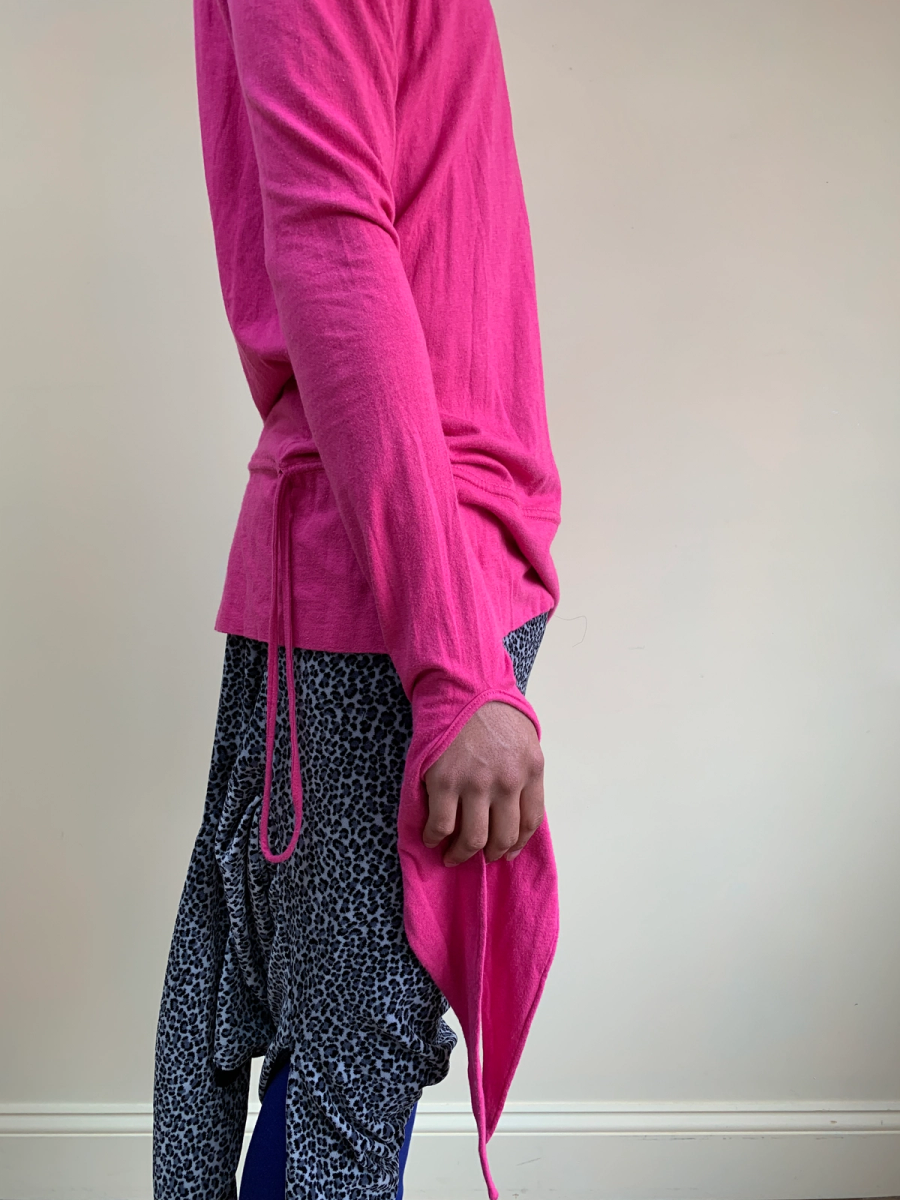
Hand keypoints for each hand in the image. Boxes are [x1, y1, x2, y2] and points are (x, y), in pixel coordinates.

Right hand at [422, 701, 544, 865]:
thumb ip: (524, 774)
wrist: (461, 686)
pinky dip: (434, 837)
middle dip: (490, 853)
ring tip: (452, 855)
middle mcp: (506, 781)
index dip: (517, 844)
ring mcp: (474, 783)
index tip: (507, 852)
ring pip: (472, 839)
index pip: (530, 822)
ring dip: (461, 854)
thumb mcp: (525, 740)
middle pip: (503, 837)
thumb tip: (515, 810)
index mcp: (531, 770)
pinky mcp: (443, 781)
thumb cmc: (493, 711)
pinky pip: (440, 825)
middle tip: (480, 855)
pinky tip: (431, 837)